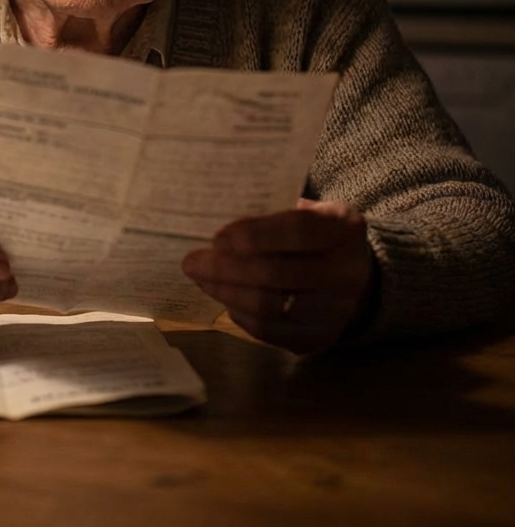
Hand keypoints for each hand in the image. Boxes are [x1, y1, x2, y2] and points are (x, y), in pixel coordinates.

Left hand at [181, 199, 375, 353]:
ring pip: (270, 308)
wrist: (356, 274)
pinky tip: (222, 296)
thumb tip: (213, 219)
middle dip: (226, 268)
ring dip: (226, 292)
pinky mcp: (320, 338)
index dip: (254, 234)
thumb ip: (271, 212)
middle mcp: (347, 272)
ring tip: (200, 278)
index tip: (217, 236)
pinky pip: (270, 332)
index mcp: (344, 228)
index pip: (298, 231)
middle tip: (191, 261)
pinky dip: (239, 314)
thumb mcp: (306, 209)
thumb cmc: (314, 232)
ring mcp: (337, 311)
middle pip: (278, 274)